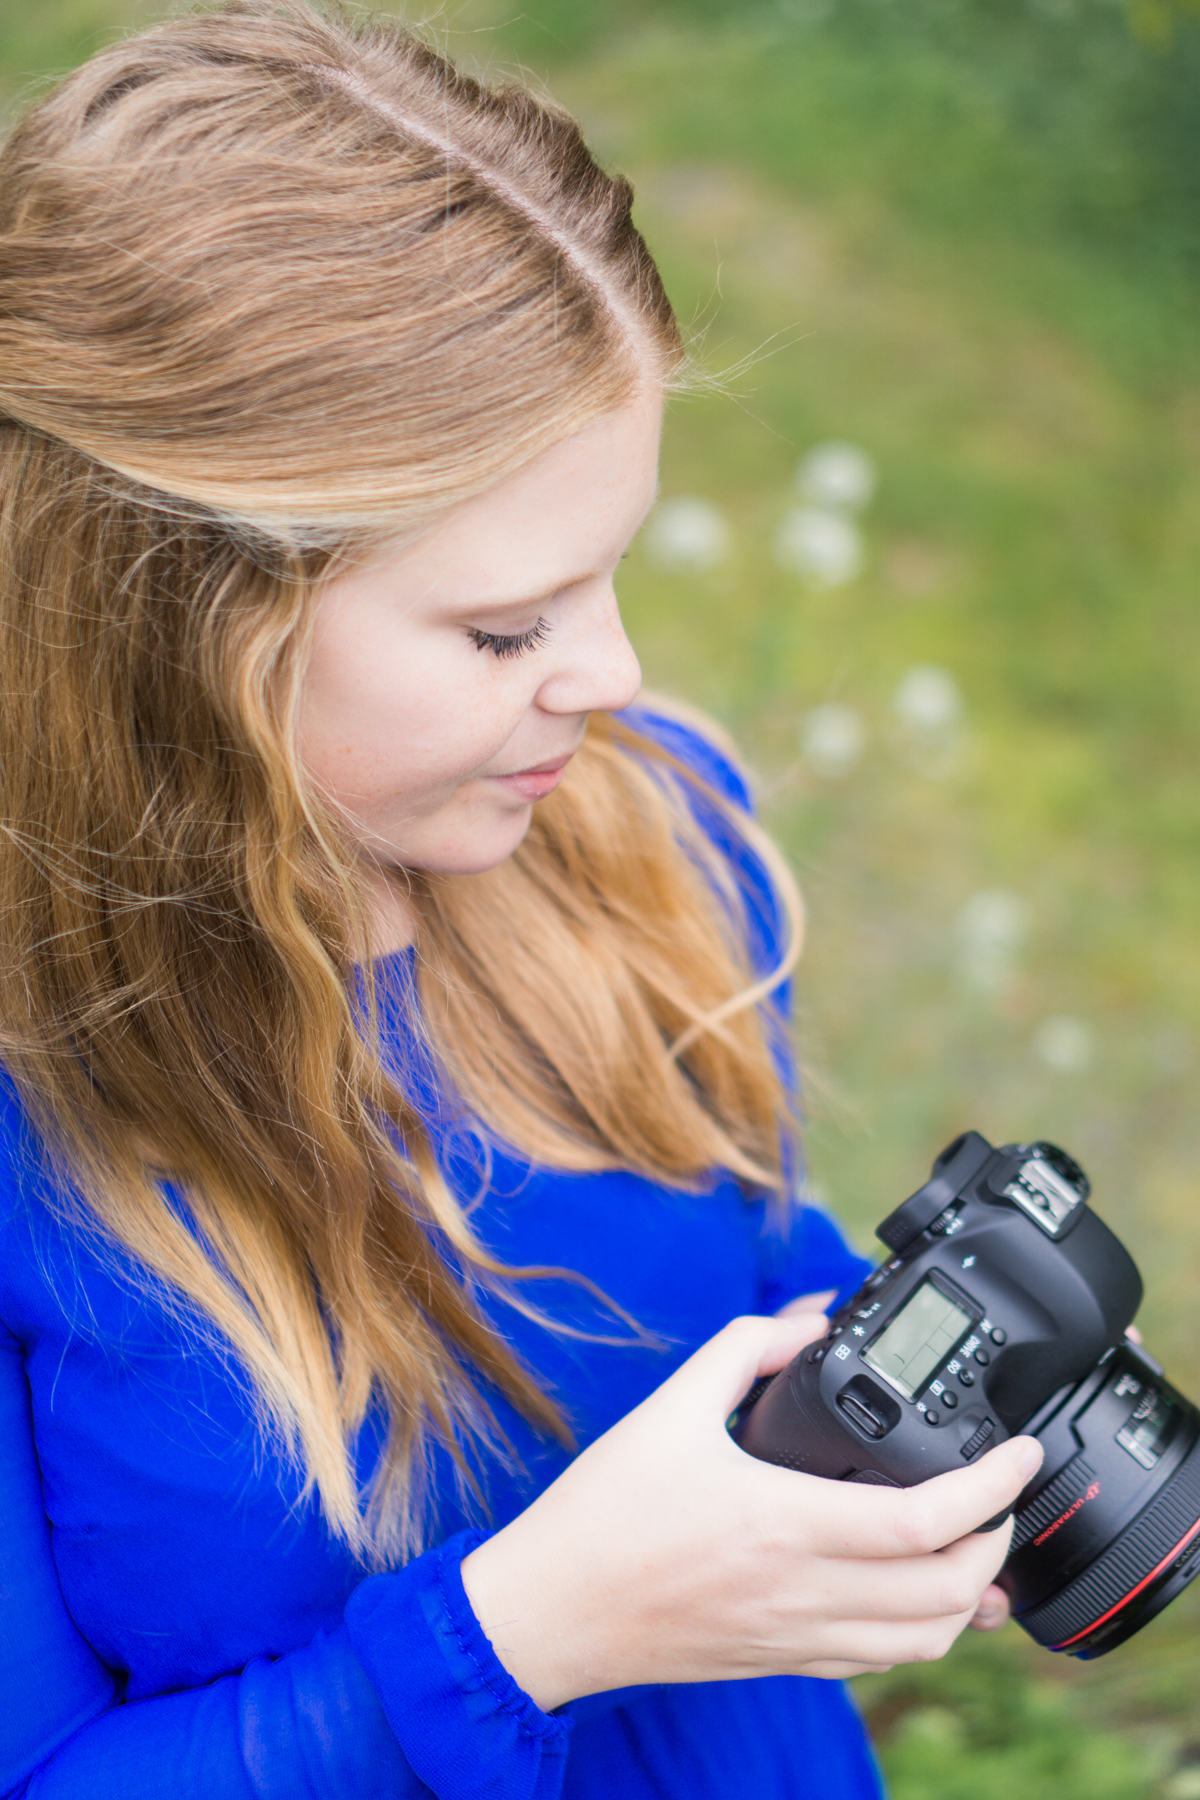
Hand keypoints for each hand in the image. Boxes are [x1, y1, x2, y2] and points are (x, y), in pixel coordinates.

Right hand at [461, 1311, 1043, 1709]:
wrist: (551, 1610)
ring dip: (970, 1593)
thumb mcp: (671, 1405)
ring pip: (925, 1638)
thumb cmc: (604, 1512)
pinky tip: (922, 1593)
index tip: (1019, 1454)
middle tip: (1000, 1492)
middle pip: (947, 1589)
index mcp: (781, 1521)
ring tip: (976, 1543)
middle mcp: (801, 1589)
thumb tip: (812, 1315)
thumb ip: (747, 1347)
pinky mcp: (782, 1660)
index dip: (992, 1488)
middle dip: (996, 1539)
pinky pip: (881, 1662)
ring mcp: (796, 1634)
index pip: (923, 1520)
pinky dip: (924, 1630)